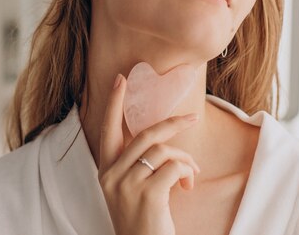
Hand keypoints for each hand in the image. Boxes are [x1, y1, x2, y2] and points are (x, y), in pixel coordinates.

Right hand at [98, 74, 200, 234]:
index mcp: (106, 171)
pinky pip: (174, 166)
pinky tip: (188, 186)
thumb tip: (162, 139)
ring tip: (192, 174)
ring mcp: (127, 184)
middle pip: (145, 134)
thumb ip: (137, 164)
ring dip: (185, 158)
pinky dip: (187, 172)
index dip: (114, 103)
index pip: (107, 129)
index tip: (120, 79)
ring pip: (163, 150)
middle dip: (172, 123)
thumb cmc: (143, 219)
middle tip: (192, 118)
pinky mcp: (146, 194)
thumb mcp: (130, 189)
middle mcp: (111, 175)